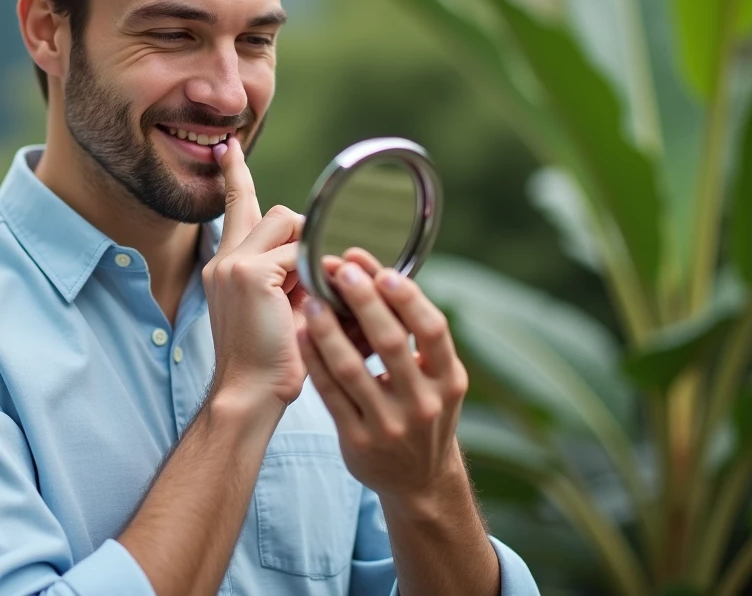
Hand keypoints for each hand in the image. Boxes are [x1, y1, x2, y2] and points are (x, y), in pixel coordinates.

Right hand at [203, 138, 306, 408]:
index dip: (235, 174)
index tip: (229, 147)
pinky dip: (312, 276)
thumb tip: (321, 253)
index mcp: (226, 265)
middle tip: (311, 280)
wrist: (250, 393)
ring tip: (307, 297)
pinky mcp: (249, 273)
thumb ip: (290, 273)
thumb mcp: (280, 307)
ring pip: (289, 224)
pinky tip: (305, 306)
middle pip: (277, 212)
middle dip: (304, 237)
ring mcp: (232, 263)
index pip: (234, 206)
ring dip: (309, 255)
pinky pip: (298, 253)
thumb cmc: (271, 360)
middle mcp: (224, 258)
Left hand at [297, 249, 470, 508]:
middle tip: (341, 271)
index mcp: (449, 380)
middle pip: (390, 344)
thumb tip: (375, 272)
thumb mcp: (436, 377)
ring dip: (329, 329)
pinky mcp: (357, 439)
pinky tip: (302, 334)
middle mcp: (423, 403)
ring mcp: (389, 424)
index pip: (432, 331)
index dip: (408, 299)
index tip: (383, 272)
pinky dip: (315, 360)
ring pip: (352, 368)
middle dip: (364, 302)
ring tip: (313, 299)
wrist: (419, 480)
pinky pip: (330, 392)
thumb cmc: (423, 409)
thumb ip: (411, 332)